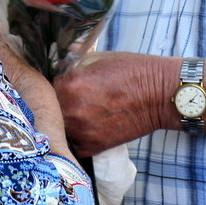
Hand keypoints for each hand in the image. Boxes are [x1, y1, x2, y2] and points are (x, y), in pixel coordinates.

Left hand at [53, 51, 175, 156]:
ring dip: (65, 120)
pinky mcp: (92, 147)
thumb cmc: (131, 71)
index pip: (46, 86)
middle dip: (56, 103)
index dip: (54, 85)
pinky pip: (73, 143)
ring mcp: (81, 131)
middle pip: (50, 109)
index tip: (62, 85)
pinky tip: (87, 126)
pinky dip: (77, 137)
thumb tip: (59, 71)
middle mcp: (71, 109)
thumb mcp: (97, 58)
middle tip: (70, 99)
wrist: (159, 95)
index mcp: (70, 84)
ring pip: (60, 126)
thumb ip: (73, 66)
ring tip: (80, 112)